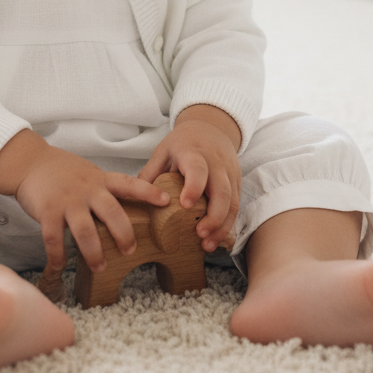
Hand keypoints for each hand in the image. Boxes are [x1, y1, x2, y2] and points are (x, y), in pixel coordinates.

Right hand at [0, 132, 169, 272]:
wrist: (30, 162)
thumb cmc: (62, 171)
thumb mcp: (89, 174)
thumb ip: (104, 189)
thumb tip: (123, 210)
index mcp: (100, 180)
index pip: (129, 184)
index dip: (148, 192)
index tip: (166, 201)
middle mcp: (87, 190)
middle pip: (112, 212)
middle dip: (123, 234)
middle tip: (130, 250)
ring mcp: (67, 201)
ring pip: (86, 231)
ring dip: (94, 252)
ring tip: (101, 266)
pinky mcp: (47, 211)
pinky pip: (54, 238)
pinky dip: (57, 255)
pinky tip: (60, 266)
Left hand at [138, 105, 241, 251]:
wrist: (211, 127)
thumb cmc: (183, 143)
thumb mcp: (163, 151)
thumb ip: (150, 173)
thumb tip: (135, 199)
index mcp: (194, 153)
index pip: (198, 169)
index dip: (194, 187)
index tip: (185, 205)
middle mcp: (216, 163)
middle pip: (222, 191)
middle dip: (213, 216)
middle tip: (199, 235)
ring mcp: (230, 173)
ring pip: (233, 202)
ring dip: (222, 226)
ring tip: (207, 245)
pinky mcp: (237, 182)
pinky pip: (236, 206)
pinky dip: (228, 224)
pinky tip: (216, 238)